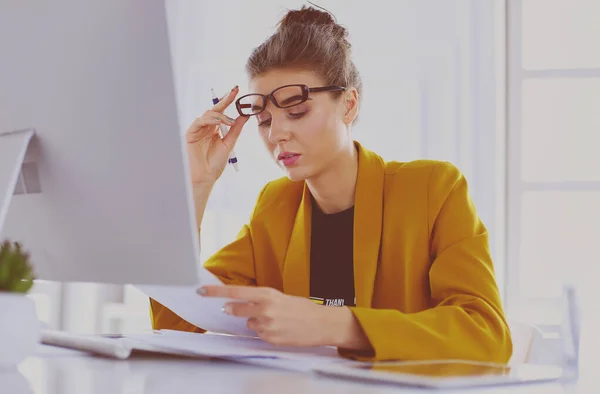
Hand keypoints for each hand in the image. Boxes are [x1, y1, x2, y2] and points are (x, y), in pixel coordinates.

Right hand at [186, 86, 249, 184]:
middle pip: (215, 109)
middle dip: (225, 99)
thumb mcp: (229, 143)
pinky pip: (199, 121)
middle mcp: (206, 126)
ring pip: (208, 114)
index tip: (237, 90)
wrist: (206, 176)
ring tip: (230, 122)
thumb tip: (245, 115)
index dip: (229, 100)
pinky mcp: (191, 133)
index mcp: (215, 128)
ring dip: (220, 115)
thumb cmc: (215, 163)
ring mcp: (198, 129)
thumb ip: (236, 129)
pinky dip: (209, 120)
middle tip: (234, 92)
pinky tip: (218, 123)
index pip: (222, 111)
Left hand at [198, 285, 339, 346]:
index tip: (201, 290)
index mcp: (268, 294)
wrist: (322, 324)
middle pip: (236, 310)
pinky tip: (280, 329)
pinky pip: (259, 334)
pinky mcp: (270, 339)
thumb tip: (237, 305)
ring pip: (249, 323)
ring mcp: (267, 325)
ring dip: (256, 321)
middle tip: (244, 308)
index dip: (216, 292)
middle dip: (235, 310)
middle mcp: (264, 309)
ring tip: (275, 320)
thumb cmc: (302, 308)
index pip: (235, 292)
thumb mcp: (281, 296)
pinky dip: (265, 331)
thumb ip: (260, 299)